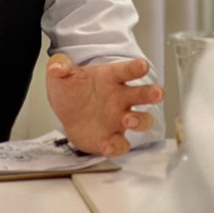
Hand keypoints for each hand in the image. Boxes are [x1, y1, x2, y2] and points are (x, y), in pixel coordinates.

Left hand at [46, 54, 160, 156]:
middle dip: (152, 93)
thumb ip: (60, 66)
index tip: (143, 66)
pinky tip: (107, 145)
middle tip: (157, 93)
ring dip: (140, 121)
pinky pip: (122, 144)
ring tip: (129, 121)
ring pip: (142, 120)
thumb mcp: (62, 74)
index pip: (127, 70)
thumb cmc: (73, 89)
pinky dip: (117, 146)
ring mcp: (120, 119)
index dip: (136, 67)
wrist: (67, 111)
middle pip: (143, 94)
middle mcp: (121, 98)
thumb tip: (56, 66)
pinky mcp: (113, 138)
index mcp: (111, 78)